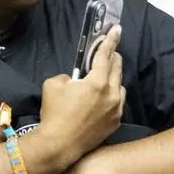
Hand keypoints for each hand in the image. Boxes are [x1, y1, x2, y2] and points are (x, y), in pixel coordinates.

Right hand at [38, 25, 124, 156]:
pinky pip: (117, 103)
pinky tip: (99, 100)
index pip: (106, 55)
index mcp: (97, 82)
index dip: (110, 40)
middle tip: (108, 51)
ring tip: (101, 79)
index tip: (117, 29)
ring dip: (112, 79)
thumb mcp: (53, 84)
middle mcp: (112, 94)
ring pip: (120, 86)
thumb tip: (75, 80)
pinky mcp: (115, 122)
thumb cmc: (54, 112)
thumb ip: (68, 76)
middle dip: (113, 57)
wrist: (60, 144)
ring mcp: (116, 109)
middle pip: (118, 68)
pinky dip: (111, 96)